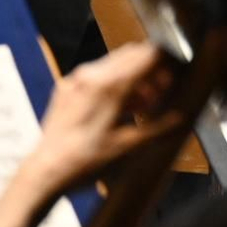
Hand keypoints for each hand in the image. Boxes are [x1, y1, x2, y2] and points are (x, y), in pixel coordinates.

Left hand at [18, 42, 182, 195]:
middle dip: (153, 67)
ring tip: (146, 103)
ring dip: (135, 76)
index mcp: (110, 86)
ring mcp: (77, 80)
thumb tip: (182, 117)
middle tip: (164, 90)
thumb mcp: (127, 148)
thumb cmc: (84, 163)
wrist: (44, 173)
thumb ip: (158, 128)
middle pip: (133, 53)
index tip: (178, 75)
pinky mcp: (67, 88)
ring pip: (116, 63)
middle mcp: (92, 75)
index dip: (169, 62)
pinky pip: (98, 75)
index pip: (149, 55)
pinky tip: (122, 108)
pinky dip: (116, 83)